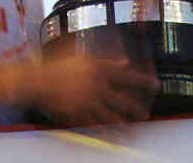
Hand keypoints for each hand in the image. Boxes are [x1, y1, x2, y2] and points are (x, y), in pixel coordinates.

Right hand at [30, 54, 159, 126]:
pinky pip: (96, 125)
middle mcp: (95, 85)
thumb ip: (104, 58)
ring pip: (111, 116)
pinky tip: (112, 136)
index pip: (125, 75)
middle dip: (136, 109)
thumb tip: (123, 62)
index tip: (154, 84)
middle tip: (145, 114)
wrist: (37, 80)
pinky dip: (105, 131)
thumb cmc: (57, 65)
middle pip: (122, 100)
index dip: (142, 80)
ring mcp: (87, 101)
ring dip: (123, 125)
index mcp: (97, 67)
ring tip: (132, 131)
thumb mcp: (82, 56)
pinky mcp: (78, 114)